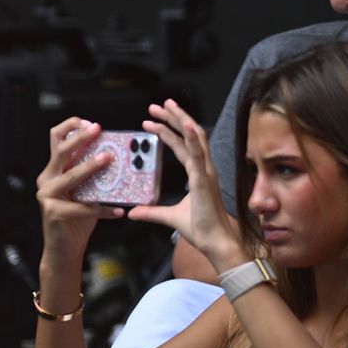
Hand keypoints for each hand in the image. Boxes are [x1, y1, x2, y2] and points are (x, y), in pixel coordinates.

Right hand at [36, 119, 125, 262]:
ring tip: (109, 160)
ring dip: (90, 166)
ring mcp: (47, 196)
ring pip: (70, 176)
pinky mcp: (54, 213)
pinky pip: (83, 208)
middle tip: (99, 130)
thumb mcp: (87, 191)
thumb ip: (95, 176)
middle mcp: (47, 179)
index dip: (72, 127)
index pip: (57, 140)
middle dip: (80, 138)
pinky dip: (102, 209)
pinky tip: (118, 211)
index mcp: (54, 170)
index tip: (92, 124)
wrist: (65, 248)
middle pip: (61, 152)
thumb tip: (122, 159)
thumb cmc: (79, 218)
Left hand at [126, 100, 246, 271]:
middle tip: (158, 105)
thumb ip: (152, 212)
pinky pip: (197, 154)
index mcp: (199, 174)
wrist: (214, 242)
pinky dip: (190, 138)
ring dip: (179, 120)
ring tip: (164, 106)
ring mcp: (205, 172)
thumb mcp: (169, 217)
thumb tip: (133, 212)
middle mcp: (204, 169)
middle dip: (174, 117)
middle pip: (191, 134)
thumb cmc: (201, 229)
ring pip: (194, 138)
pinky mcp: (203, 180)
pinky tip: (183, 124)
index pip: (184, 145)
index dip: (170, 130)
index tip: (152, 121)